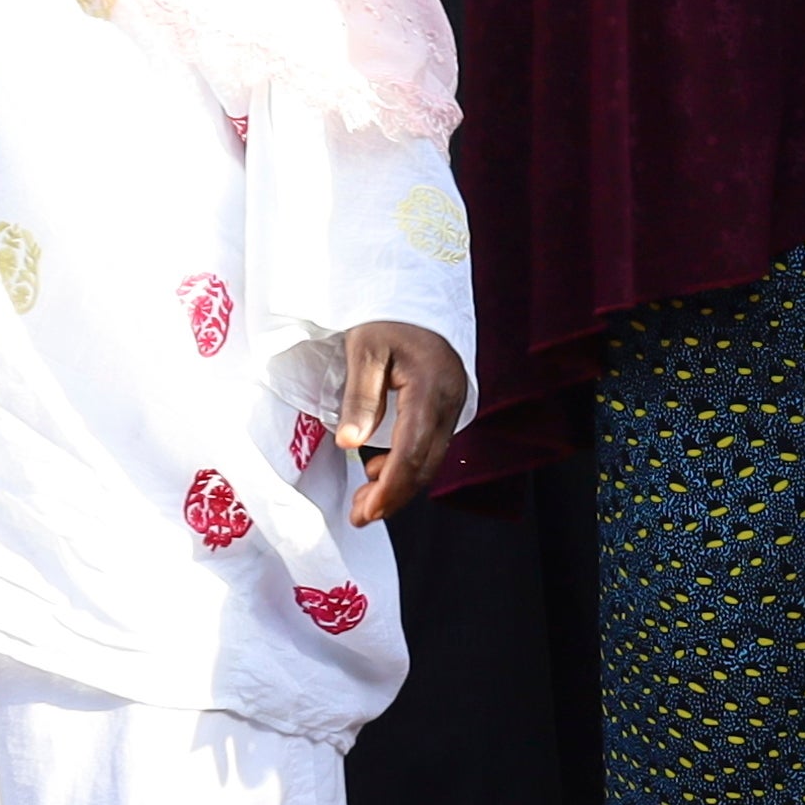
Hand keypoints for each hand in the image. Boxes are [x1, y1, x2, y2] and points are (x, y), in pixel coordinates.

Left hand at [329, 318, 469, 520]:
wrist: (416, 289)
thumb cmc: (386, 314)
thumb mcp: (364, 349)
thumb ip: (360, 398)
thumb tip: (351, 444)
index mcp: (431, 389)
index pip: (413, 453)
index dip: (391, 489)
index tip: (367, 511)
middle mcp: (450, 402)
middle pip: (425, 464)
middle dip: (394, 496)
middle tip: (360, 514)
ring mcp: (454, 404)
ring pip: (430, 459)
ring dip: (399, 484)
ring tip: (365, 498)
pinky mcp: (448, 404)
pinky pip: (431, 444)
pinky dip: (407, 464)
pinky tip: (379, 468)